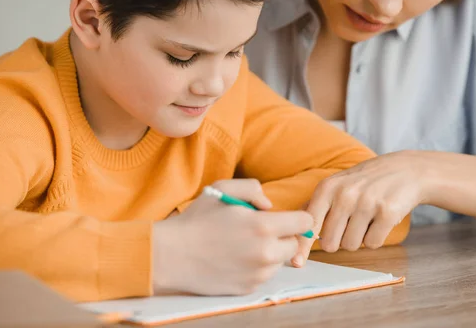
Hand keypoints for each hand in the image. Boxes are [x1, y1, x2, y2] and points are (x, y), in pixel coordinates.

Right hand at [153, 179, 313, 295]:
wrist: (171, 256)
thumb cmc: (196, 220)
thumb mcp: (222, 188)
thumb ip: (253, 189)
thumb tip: (270, 205)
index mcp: (263, 226)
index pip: (304, 222)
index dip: (296, 217)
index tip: (285, 218)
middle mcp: (266, 252)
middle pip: (294, 245)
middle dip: (282, 236)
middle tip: (260, 231)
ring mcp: (258, 274)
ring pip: (280, 261)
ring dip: (270, 252)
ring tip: (244, 245)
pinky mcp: (249, 288)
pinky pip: (264, 275)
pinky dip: (256, 267)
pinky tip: (236, 259)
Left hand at [293, 150, 433, 265]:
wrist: (407, 170)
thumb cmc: (365, 181)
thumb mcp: (337, 184)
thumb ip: (316, 206)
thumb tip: (296, 233)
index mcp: (327, 187)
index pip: (310, 223)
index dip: (302, 245)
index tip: (296, 263)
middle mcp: (345, 194)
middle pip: (330, 243)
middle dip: (339, 241)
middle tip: (350, 225)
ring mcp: (367, 203)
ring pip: (351, 245)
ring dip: (359, 238)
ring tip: (367, 218)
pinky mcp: (388, 213)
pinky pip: (372, 243)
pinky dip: (376, 237)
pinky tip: (380, 219)